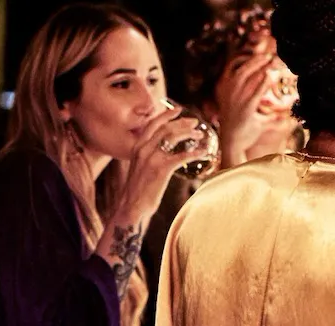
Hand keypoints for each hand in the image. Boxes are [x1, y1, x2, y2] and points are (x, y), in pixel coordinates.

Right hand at [117, 102, 210, 217]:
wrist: (130, 207)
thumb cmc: (138, 191)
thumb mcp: (139, 167)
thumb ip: (149, 156)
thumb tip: (165, 150)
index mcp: (137, 147)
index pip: (153, 124)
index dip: (167, 115)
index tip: (179, 110)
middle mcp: (143, 149)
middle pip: (166, 128)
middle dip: (182, 122)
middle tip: (195, 122)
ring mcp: (151, 158)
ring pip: (173, 137)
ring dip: (189, 134)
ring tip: (200, 135)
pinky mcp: (161, 169)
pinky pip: (182, 156)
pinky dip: (195, 153)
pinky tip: (203, 153)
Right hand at [214, 36, 283, 165]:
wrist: (233, 143)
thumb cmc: (243, 130)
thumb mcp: (247, 113)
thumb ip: (259, 107)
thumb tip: (276, 109)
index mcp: (226, 91)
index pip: (234, 69)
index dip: (248, 60)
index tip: (261, 55)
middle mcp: (230, 93)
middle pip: (242, 70)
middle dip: (255, 61)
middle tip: (269, 56)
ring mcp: (237, 101)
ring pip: (248, 78)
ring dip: (259, 68)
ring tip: (270, 61)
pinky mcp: (246, 108)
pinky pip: (255, 92)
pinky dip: (262, 83)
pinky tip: (269, 75)